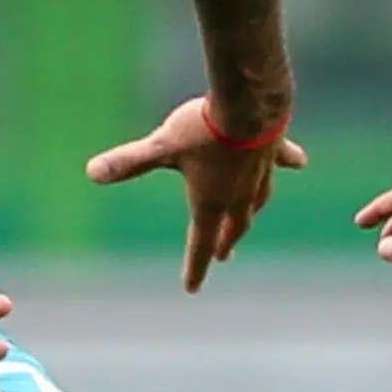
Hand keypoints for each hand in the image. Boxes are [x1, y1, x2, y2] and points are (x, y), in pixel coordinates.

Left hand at [88, 99, 306, 291]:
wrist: (250, 103)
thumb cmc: (204, 129)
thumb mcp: (161, 146)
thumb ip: (130, 161)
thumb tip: (91, 173)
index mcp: (211, 202)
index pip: (200, 243)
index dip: (195, 267)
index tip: (192, 288)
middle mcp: (239, 195)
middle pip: (232, 226)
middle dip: (225, 241)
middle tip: (223, 255)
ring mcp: (261, 173)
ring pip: (257, 200)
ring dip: (250, 212)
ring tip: (249, 217)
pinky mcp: (277, 149)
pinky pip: (283, 161)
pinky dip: (288, 164)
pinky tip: (299, 163)